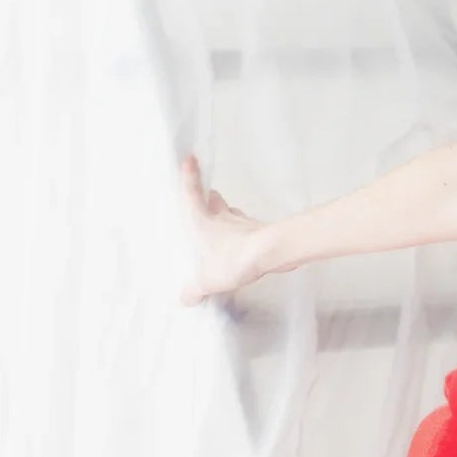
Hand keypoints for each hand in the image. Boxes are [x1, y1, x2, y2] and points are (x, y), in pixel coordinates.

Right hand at [176, 154, 276, 304]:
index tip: (189, 159)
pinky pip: (248, 230)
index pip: (192, 194)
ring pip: (232, 214)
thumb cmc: (236, 258)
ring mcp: (242, 223)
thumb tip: (185, 297)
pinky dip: (244, 235)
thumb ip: (195, 288)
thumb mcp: (208, 279)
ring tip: (224, 227)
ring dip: (228, 217)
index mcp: (203, 221)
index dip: (189, 176)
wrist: (271, 252)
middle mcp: (222, 217)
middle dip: (209, 199)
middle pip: (214, 200)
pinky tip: (244, 246)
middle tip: (206, 200)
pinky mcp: (259, 232)